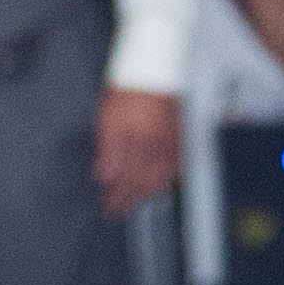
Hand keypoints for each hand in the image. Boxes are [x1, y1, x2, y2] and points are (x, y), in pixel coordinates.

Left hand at [93, 88, 183, 217]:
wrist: (154, 72)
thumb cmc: (129, 91)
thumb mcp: (107, 118)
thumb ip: (107, 150)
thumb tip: (104, 176)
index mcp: (135, 145)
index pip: (124, 180)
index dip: (115, 197)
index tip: (108, 207)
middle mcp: (154, 150)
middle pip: (140, 184)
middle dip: (128, 201)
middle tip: (118, 212)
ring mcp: (169, 146)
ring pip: (159, 180)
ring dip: (145, 195)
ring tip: (135, 203)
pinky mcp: (179, 141)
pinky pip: (176, 169)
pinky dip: (168, 181)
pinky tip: (161, 185)